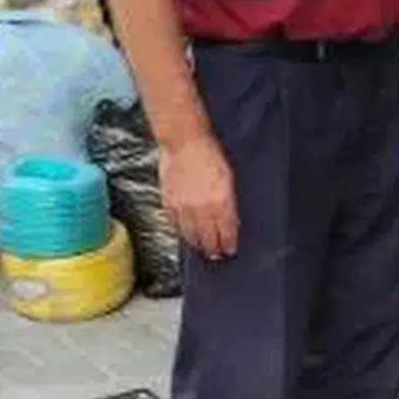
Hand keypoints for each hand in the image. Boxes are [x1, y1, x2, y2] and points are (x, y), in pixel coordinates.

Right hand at [159, 133, 237, 259]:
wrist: (184, 143)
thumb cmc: (210, 155)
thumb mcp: (228, 178)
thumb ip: (228, 202)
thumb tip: (230, 220)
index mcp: (221, 202)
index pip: (226, 232)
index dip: (228, 244)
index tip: (230, 250)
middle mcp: (202, 209)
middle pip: (208, 238)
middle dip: (213, 249)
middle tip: (215, 255)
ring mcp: (184, 208)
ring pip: (190, 235)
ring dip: (197, 244)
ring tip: (200, 249)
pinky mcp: (169, 204)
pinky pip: (175, 225)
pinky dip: (181, 232)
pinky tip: (184, 234)